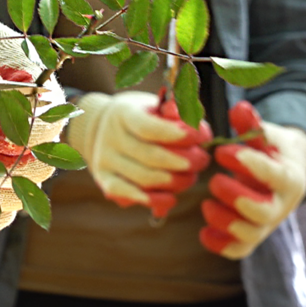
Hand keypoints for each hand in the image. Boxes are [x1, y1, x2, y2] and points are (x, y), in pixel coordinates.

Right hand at [66, 91, 211, 217]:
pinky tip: (171, 199)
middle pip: (150, 156)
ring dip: (175, 182)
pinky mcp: (105, 180)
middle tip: (201, 160)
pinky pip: (127, 195)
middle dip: (184, 161)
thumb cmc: (142, 116)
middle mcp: (110, 137)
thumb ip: (178, 113)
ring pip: (144, 178)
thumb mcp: (157, 106)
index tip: (196, 136)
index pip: (147, 127)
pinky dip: (152, 200)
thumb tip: (194, 125)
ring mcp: (105, 160)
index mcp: (124, 113)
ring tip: (190, 177)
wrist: (103, 127)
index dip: (173, 134)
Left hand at [200, 101, 305, 258]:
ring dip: (225, 222)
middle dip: (235, 197)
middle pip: (263, 212)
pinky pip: (240, 250)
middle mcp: (282, 205)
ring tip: (206, 205)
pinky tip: (204, 233)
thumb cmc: (268, 149)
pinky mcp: (253, 236)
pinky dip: (221, 245)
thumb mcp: (264, 134)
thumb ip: (252, 124)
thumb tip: (240, 109)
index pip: (274, 176)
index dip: (249, 165)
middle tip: (214, 180)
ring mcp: (268, 224)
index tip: (223, 151)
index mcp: (290, 176)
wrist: (282, 173)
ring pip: (251, 234)